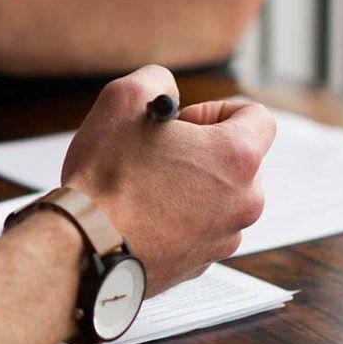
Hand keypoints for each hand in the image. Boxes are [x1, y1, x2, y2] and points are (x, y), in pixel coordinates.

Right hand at [61, 66, 274, 293]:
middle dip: (201, 152)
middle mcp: (244, 201)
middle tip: (157, 154)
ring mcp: (225, 237)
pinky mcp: (202, 263)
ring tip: (144, 187)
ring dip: (189, 186)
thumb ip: (156, 80)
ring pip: (218, 197)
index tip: (183, 123)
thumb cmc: (105, 177)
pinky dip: (177, 219)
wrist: (85, 247)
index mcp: (236, 157)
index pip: (257, 117)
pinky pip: (199, 229)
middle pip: (238, 161)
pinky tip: (140, 216)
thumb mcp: (122, 100)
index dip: (217, 110)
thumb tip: (166, 92)